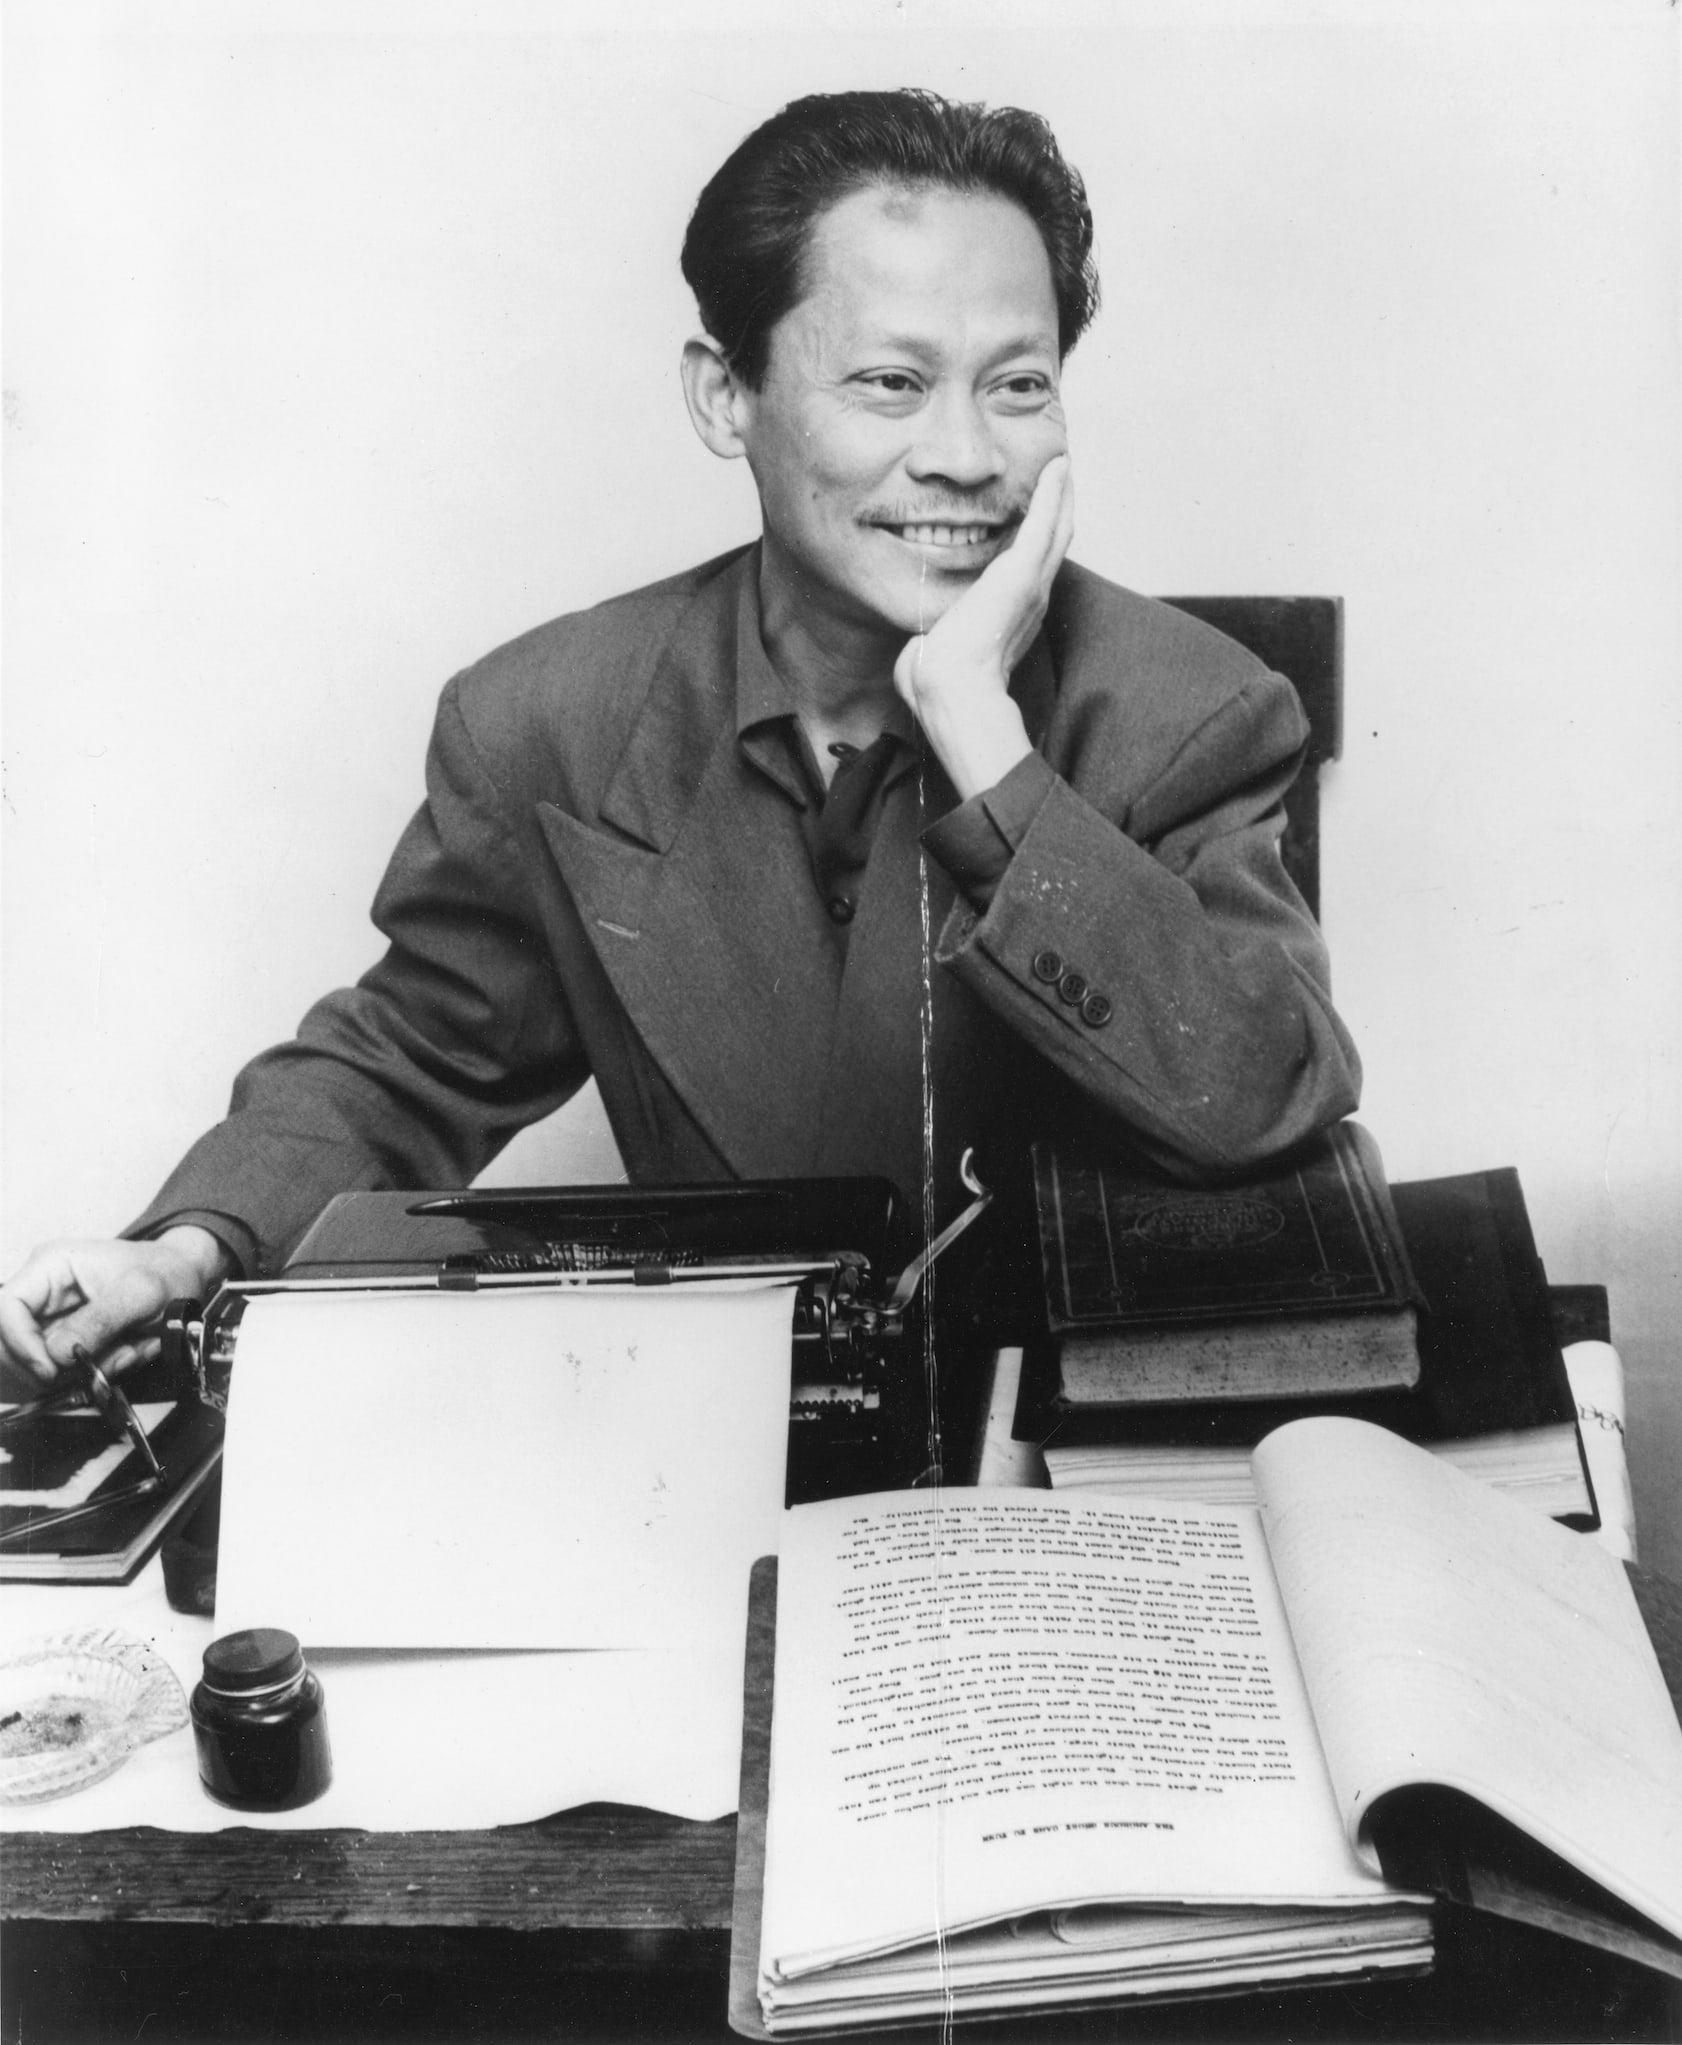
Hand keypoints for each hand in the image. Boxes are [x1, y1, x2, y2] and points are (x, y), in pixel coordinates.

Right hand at [0, 1227, 231, 1393]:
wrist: (184, 1279)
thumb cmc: (165, 1272)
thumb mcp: (143, 1291)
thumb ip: (101, 1320)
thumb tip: (57, 1353)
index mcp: (51, 1265)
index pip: (5, 1308)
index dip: (19, 1344)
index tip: (50, 1369)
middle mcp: (43, 1293)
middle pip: (11, 1345)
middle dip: (56, 1366)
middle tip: (98, 1364)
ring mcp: (51, 1320)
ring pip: (39, 1366)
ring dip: (84, 1371)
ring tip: (127, 1350)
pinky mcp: (65, 1344)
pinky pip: (65, 1374)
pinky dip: (96, 1373)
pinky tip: (124, 1353)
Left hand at [893, 454, 1074, 801]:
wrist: (949, 688)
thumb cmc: (935, 683)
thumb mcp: (933, 654)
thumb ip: (929, 646)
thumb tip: (916, 650)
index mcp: (1010, 618)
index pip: (1028, 571)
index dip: (1034, 545)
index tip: (1032, 522)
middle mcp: (1029, 601)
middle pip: (1053, 546)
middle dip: (1058, 512)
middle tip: (1060, 480)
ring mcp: (1031, 586)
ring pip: (1057, 530)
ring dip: (1062, 496)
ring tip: (1063, 466)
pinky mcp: (1022, 574)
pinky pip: (1045, 522)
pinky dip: (1054, 493)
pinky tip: (1057, 466)